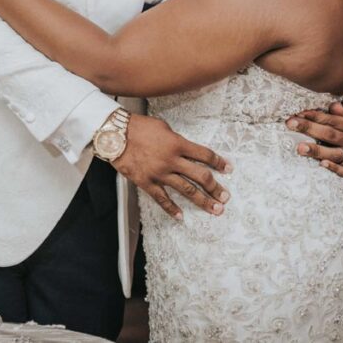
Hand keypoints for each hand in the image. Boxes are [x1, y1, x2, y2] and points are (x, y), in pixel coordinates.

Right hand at [111, 113, 232, 218]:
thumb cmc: (138, 127)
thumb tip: (186, 150)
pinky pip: (162, 199)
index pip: (204, 155)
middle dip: (215, 188)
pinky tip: (180, 216)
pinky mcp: (146, 182)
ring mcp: (160, 173)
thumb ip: (177, 141)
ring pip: (186, 190)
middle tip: (225, 197)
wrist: (115, 134)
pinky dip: (171, 209)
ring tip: (215, 209)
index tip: (228, 168)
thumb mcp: (164, 128)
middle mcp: (172, 160)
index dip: (219, 162)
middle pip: (200, 176)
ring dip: (202, 201)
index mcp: (178, 144)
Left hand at [285, 97, 342, 176]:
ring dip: (317, 151)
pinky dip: (334, 169)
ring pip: (335, 154)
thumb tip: (331, 106)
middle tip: (291, 124)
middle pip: (330, 135)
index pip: (333, 120)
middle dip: (309, 129)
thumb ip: (342, 107)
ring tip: (300, 148)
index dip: (315, 116)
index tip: (299, 113)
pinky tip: (321, 164)